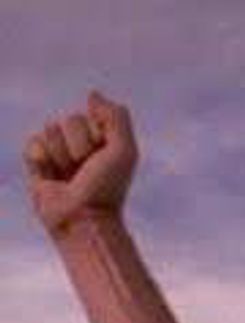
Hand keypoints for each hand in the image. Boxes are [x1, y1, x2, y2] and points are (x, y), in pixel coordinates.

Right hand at [24, 90, 137, 235]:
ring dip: (61, 154)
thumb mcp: (124, 151)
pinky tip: (51, 177)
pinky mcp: (38, 162)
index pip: (92, 113)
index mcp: (103, 140)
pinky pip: (34, 142)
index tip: (105, 159)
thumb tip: (92, 95)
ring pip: (50, 129)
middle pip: (70, 120)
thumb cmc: (107, 189)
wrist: (83, 219)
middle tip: (86, 170)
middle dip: (79, 145)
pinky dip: (42, 158)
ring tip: (69, 176)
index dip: (98, 135)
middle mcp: (81, 144)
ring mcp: (59, 152)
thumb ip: (116, 117)